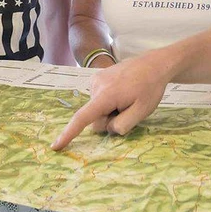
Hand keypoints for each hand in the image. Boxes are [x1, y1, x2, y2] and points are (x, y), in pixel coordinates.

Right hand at [52, 55, 168, 149]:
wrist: (154, 64)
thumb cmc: (150, 88)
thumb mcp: (142, 111)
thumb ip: (122, 125)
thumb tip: (107, 128)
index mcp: (105, 95)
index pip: (83, 118)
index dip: (69, 134)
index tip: (55, 146)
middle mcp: (96, 86)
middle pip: (95, 118)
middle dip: (109, 120)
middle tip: (129, 109)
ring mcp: (96, 80)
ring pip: (97, 109)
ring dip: (111, 110)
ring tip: (128, 99)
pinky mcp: (98, 78)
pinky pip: (99, 100)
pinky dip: (110, 102)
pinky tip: (124, 93)